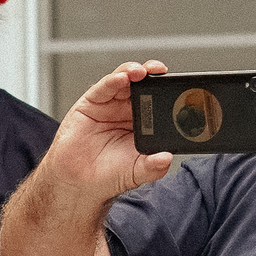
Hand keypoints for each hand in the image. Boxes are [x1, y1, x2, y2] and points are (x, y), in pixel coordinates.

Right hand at [39, 61, 173, 206]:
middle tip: (161, 72)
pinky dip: (113, 80)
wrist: (76, 183)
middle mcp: (126, 110)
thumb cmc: (105, 176)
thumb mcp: (136, 173)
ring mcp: (109, 105)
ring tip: (142, 72)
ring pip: (124, 80)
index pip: (158, 100)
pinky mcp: (90, 103)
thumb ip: (153, 167)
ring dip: (134, 72)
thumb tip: (167, 158)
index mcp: (143, 123)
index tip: (178, 87)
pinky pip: (103, 88)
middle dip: (153, 75)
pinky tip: (122, 78)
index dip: (167, 91)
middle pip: (143, 84)